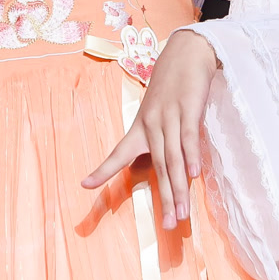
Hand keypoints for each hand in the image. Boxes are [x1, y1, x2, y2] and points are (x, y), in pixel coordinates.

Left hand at [82, 30, 219, 228]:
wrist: (186, 53)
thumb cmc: (172, 87)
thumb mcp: (158, 112)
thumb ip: (160, 140)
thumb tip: (166, 168)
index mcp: (140, 128)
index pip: (119, 153)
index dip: (103, 169)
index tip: (85, 185)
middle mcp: (151, 125)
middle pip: (157, 168)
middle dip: (163, 198)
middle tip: (166, 227)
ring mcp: (170, 117)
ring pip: (173, 159)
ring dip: (178, 189)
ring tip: (181, 214)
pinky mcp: (189, 109)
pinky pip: (189, 137)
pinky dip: (192, 156)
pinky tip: (193, 175)